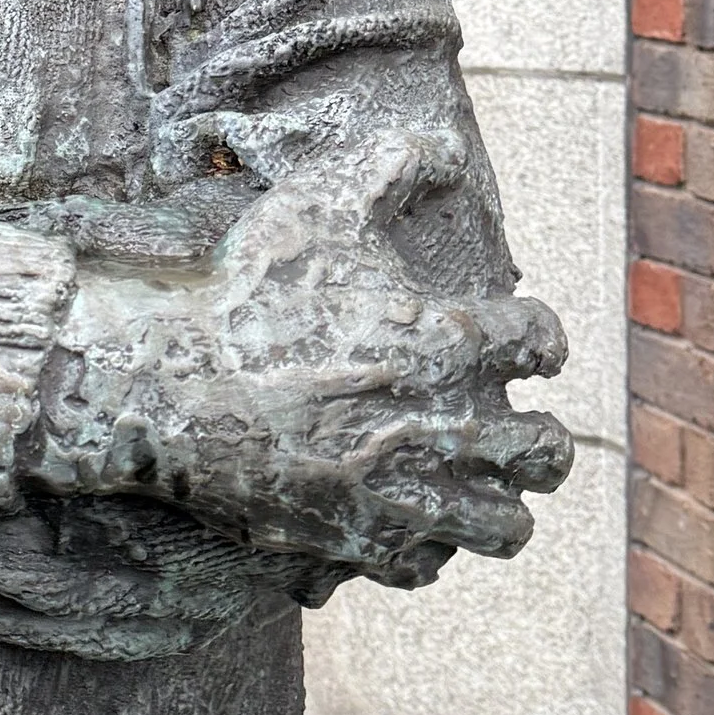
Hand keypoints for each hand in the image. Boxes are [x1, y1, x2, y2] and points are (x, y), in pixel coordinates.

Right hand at [40, 126, 570, 585]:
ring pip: (504, 527)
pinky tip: (408, 517)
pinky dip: (426, 547)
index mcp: (446, 341)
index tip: (522, 339)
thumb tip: (448, 149)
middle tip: (520, 428)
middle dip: (544, 438)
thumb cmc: (243, 292)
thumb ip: (395, 162)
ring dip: (501, 505)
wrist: (166, 385)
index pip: (542, 341)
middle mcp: (443, 426)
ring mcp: (402, 493)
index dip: (539, 336)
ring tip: (479, 488)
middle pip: (547, 452)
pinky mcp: (356, 540)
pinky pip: (425, 565)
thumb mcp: (319, 203)